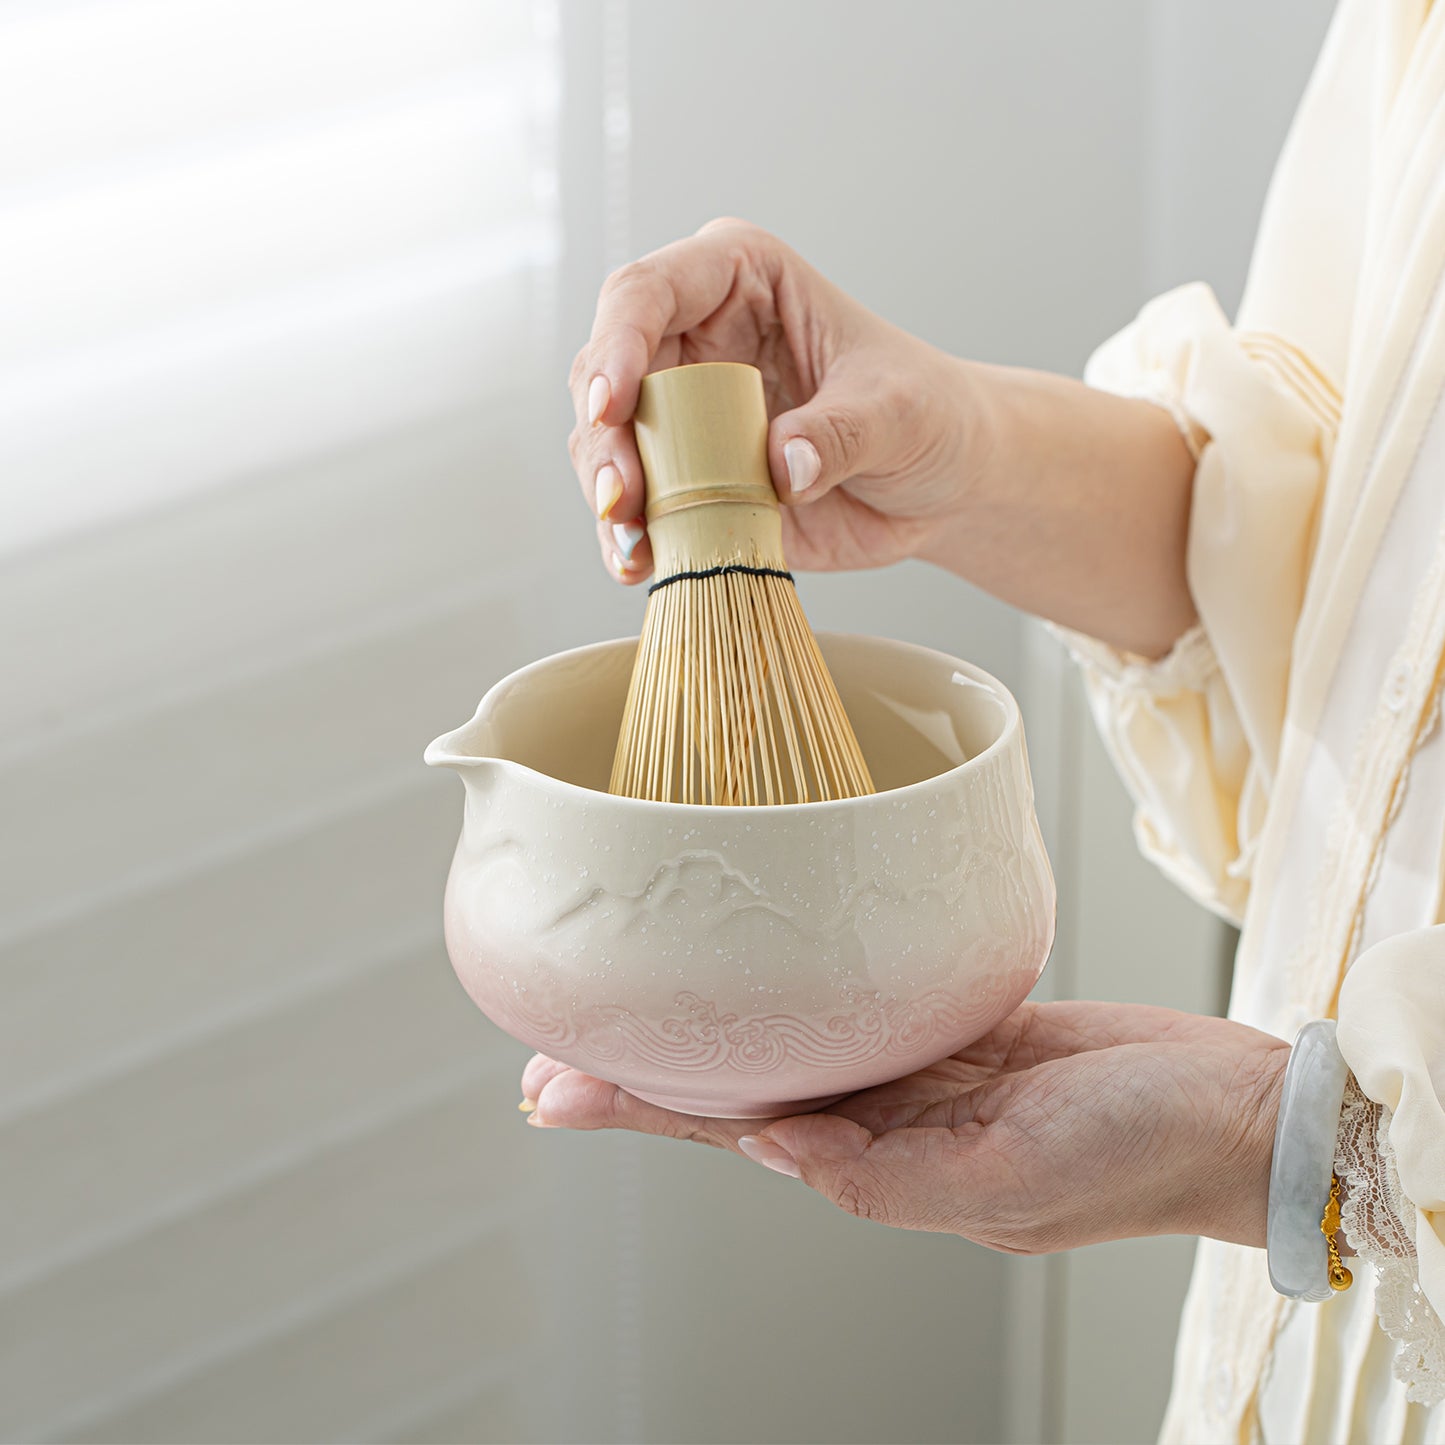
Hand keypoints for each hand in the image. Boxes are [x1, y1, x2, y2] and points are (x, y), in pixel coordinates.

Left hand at [520, 1000, 1287, 1252]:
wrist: (1233, 1109)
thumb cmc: (1141, 1155)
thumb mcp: (1014, 1185)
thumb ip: (892, 1181)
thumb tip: (782, 1152)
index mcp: (884, 1166)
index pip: (733, 1131)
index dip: (642, 1107)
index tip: (555, 1088)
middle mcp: (886, 1119)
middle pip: (741, 1085)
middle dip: (650, 1066)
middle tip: (554, 1044)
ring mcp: (921, 1069)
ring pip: (793, 1040)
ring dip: (716, 1021)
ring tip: (643, 994)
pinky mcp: (961, 1024)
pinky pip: (865, 1001)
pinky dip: (807, 984)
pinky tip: (767, 965)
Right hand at [567, 217, 978, 584]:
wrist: (940, 482)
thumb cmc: (925, 413)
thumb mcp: (897, 412)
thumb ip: (840, 432)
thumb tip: (783, 464)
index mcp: (738, 280)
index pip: (647, 293)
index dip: (616, 345)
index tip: (612, 405)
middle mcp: (694, 338)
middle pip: (606, 373)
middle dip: (604, 439)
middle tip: (623, 497)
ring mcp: (684, 413)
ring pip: (605, 443)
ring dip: (608, 496)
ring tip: (634, 543)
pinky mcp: (687, 479)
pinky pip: (636, 506)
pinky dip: (630, 538)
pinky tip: (639, 564)